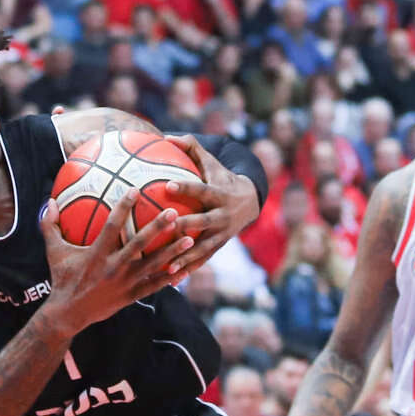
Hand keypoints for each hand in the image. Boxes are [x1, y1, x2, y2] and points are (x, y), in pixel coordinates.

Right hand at [40, 188, 193, 333]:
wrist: (68, 314)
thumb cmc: (62, 278)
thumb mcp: (54, 251)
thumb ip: (50, 225)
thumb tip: (49, 201)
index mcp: (96, 254)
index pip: (112, 225)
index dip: (123, 206)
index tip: (136, 189)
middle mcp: (113, 267)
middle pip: (139, 244)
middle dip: (158, 227)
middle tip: (174, 212)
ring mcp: (125, 283)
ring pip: (153, 265)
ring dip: (173, 252)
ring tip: (191, 239)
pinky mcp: (131, 296)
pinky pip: (154, 285)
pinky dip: (170, 277)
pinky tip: (185, 268)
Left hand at [159, 135, 259, 278]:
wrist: (250, 201)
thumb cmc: (220, 177)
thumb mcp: (210, 161)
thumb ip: (190, 147)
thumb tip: (165, 135)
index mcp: (219, 193)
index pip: (201, 189)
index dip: (186, 187)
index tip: (168, 185)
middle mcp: (223, 215)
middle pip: (204, 222)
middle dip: (187, 226)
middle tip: (166, 228)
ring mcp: (222, 234)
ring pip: (203, 248)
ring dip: (186, 257)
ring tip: (167, 265)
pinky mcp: (218, 247)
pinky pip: (202, 261)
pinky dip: (188, 270)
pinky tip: (170, 280)